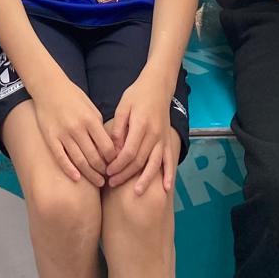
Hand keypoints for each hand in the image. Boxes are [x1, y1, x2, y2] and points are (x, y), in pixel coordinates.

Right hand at [30, 74, 115, 186]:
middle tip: (108, 177)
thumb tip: (109, 147)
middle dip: (103, 170)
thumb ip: (99, 126)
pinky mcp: (51, 138)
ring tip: (98, 182)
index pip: (107, 146)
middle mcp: (77, 128)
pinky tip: (77, 178)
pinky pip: (61, 158)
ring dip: (90, 174)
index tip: (116, 164)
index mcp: (90, 119)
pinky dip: (70, 170)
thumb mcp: (91, 107)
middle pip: (94, 157)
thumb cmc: (73, 97)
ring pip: (80, 161)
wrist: (49, 87)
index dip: (113, 159)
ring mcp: (63, 134)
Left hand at [105, 72, 179, 192]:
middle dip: (125, 174)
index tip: (107, 171)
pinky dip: (169, 175)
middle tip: (112, 183)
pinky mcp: (168, 141)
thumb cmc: (136, 95)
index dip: (118, 164)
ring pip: (155, 164)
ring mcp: (163, 139)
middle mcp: (154, 134)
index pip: (129, 151)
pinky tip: (166, 189)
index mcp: (141, 125)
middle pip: (140, 160)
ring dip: (146, 180)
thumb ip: (118, 127)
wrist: (157, 86)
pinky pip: (170, 160)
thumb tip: (113, 149)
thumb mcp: (123, 106)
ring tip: (137, 192)